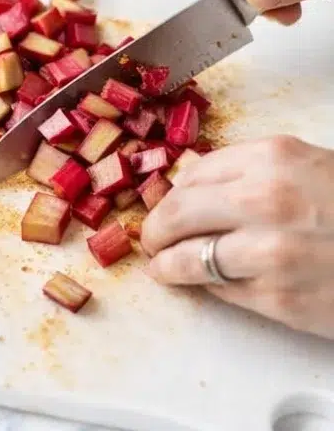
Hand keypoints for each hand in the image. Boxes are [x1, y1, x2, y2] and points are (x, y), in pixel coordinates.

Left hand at [141, 136, 333, 340]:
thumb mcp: (306, 164)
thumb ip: (253, 168)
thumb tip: (199, 182)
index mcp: (271, 158)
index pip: (194, 173)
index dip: (172, 190)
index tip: (162, 200)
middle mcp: (263, 200)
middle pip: (180, 212)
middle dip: (157, 227)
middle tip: (150, 236)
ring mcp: (268, 253)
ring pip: (190, 257)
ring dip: (168, 263)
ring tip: (162, 265)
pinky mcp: (279, 299)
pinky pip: (221, 291)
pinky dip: (204, 286)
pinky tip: (198, 283)